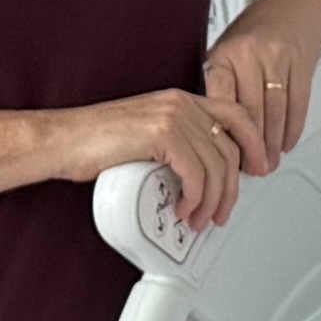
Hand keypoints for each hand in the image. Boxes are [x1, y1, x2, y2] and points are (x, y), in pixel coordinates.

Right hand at [70, 84, 257, 230]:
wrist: (62, 140)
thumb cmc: (94, 143)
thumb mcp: (147, 141)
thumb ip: (176, 148)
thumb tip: (200, 177)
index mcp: (180, 101)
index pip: (236, 116)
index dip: (254, 144)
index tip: (258, 169)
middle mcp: (181, 104)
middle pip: (231, 147)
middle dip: (232, 188)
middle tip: (223, 211)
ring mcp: (173, 116)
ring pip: (217, 165)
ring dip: (213, 200)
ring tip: (200, 219)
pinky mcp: (162, 134)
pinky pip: (197, 173)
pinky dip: (195, 198)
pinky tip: (185, 209)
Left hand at [203, 0, 320, 173]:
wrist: (296, 8)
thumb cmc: (256, 33)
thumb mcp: (226, 50)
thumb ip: (220, 86)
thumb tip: (213, 130)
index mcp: (224, 55)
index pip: (221, 101)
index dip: (224, 133)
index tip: (224, 155)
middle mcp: (249, 55)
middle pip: (250, 112)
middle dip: (251, 146)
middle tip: (251, 168)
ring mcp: (277, 59)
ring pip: (275, 112)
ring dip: (273, 143)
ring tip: (269, 162)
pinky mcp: (301, 65)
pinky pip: (298, 104)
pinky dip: (293, 129)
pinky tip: (286, 143)